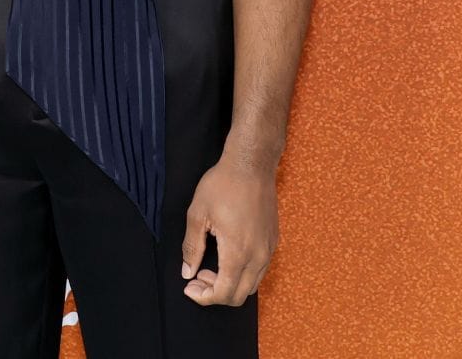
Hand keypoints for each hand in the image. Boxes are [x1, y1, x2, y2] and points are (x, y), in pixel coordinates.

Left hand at [177, 156, 277, 306]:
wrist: (251, 164)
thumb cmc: (222, 185)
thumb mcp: (198, 214)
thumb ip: (192, 247)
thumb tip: (188, 272)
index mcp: (237, 252)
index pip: (223, 293)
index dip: (204, 297)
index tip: (189, 286)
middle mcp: (258, 256)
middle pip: (239, 296)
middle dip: (215, 294)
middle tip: (197, 278)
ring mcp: (268, 248)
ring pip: (252, 285)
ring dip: (230, 285)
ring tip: (210, 268)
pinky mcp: (273, 240)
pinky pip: (260, 269)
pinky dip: (243, 274)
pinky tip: (227, 257)